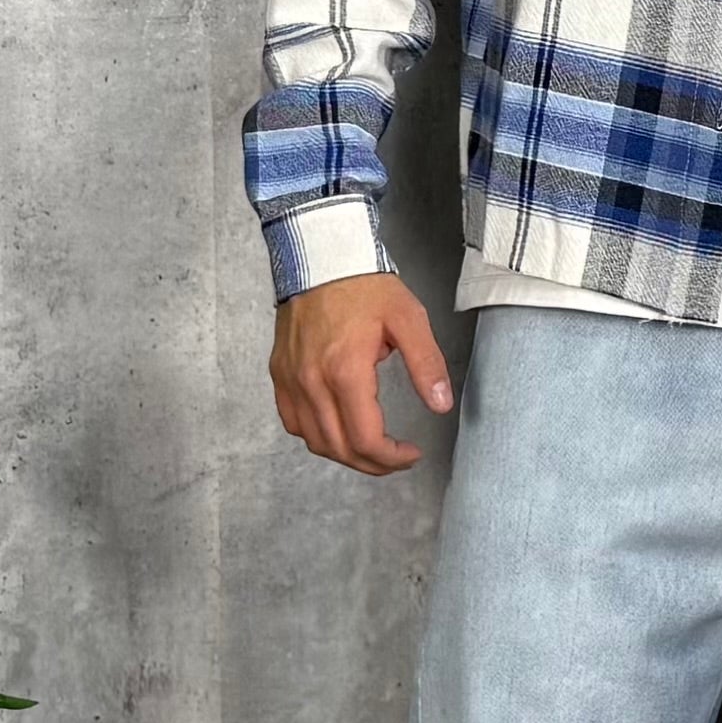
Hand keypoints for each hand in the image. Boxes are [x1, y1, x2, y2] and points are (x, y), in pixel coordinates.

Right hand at [271, 270, 455, 475]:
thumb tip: (441, 404)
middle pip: (340, 448)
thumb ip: (426, 364)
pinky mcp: (280, 374)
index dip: (392, 458)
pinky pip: (293, 422)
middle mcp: (311, 382)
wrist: (320, 258)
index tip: (411, 453)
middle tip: (397, 459)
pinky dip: (316, 435)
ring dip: (345, 454)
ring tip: (371, 449)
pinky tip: (337, 429)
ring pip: (314, 441)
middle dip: (373, 464)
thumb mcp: (408, 318)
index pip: (366, 439)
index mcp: (345, 371)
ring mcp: (291, 380)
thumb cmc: (363, 285)